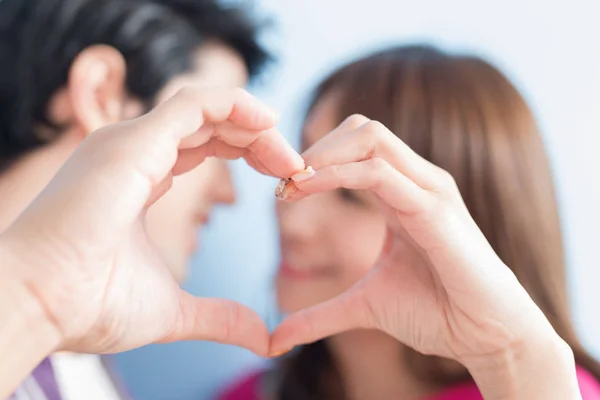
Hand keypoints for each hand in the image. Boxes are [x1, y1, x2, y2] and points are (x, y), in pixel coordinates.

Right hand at [2, 87, 303, 355]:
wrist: (40, 306)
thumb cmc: (90, 305)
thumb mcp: (174, 309)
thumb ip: (220, 316)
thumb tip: (264, 338)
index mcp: (140, 179)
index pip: (204, 148)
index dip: (248, 157)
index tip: (286, 182)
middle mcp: (134, 153)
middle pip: (212, 128)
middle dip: (259, 142)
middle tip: (296, 169)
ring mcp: (130, 142)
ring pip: (207, 110)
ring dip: (255, 127)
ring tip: (290, 158)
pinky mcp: (134, 140)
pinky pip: (194, 103)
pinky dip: (235, 105)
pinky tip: (268, 122)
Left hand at [270, 115, 566, 370]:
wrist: (487, 336)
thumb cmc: (437, 312)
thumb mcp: (364, 305)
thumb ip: (321, 314)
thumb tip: (278, 338)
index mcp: (402, 194)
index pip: (356, 146)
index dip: (315, 160)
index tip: (282, 191)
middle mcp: (417, 181)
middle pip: (361, 129)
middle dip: (315, 148)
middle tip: (283, 184)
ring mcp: (429, 190)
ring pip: (369, 137)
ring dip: (321, 155)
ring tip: (291, 187)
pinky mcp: (435, 209)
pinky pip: (378, 173)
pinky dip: (336, 175)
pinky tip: (308, 189)